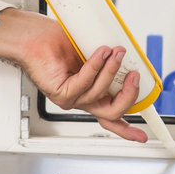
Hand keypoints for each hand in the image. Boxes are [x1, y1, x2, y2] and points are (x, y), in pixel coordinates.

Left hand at [0, 8, 146, 141]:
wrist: (32, 37)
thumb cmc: (56, 42)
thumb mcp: (92, 52)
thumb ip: (110, 60)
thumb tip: (129, 56)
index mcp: (91, 93)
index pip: (111, 117)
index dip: (127, 129)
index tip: (142, 136)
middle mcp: (81, 100)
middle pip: (111, 113)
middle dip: (128, 95)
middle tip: (135, 76)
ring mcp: (70, 99)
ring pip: (99, 94)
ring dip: (111, 70)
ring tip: (115, 52)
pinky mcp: (60, 92)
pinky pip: (83, 83)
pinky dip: (95, 67)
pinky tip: (100, 54)